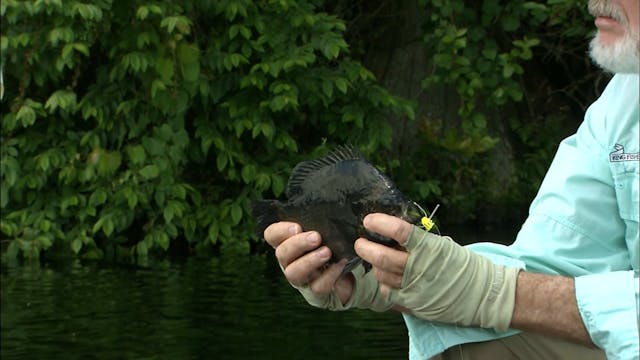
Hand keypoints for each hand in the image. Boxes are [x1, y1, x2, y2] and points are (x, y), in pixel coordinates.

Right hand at [264, 221, 392, 310]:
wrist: (350, 275)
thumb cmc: (334, 246)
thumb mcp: (327, 231)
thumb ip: (322, 220)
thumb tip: (332, 198)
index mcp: (289, 242)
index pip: (272, 235)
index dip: (280, 231)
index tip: (297, 226)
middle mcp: (290, 261)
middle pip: (282, 253)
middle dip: (297, 244)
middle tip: (316, 237)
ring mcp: (301, 279)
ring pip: (294, 273)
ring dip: (309, 261)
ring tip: (327, 252)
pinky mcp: (316, 293)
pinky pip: (318, 286)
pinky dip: (330, 274)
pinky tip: (341, 264)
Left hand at [355, 213, 519, 330]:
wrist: (482, 295)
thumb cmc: (462, 265)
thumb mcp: (442, 245)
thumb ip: (418, 240)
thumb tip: (392, 229)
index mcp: (429, 247)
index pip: (399, 231)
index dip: (379, 223)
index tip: (368, 220)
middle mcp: (419, 268)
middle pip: (380, 256)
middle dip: (364, 247)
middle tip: (361, 241)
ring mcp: (415, 289)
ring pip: (381, 275)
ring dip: (374, 266)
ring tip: (376, 259)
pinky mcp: (413, 305)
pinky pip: (388, 294)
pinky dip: (385, 285)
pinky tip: (389, 279)